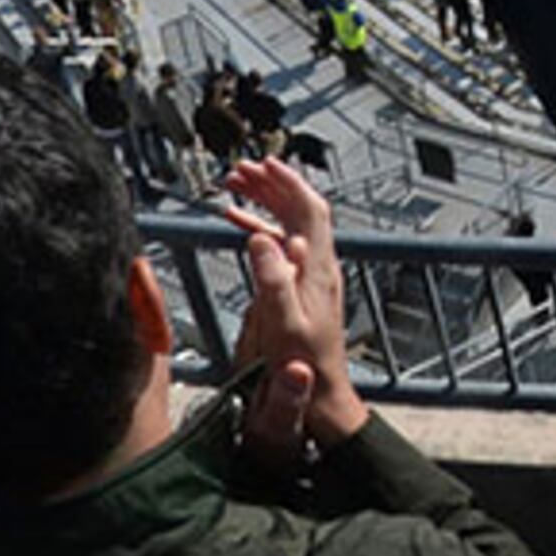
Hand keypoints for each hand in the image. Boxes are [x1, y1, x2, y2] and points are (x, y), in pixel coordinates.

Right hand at [221, 157, 369, 463]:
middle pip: (298, 210)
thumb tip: (262, 238)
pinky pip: (280, 246)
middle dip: (271, 185)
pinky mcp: (300, 288)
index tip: (266, 163)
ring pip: (289, 224)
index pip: (309, 209)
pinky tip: (240, 228)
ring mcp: (310, 276)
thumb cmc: (303, 363)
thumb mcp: (283, 323)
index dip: (289, 182)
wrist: (320, 392)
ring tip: (236, 186)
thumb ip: (272, 280)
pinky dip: (260, 230)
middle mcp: (318, 266)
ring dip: (264, 202)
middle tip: (241, 170)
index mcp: (316, 268)